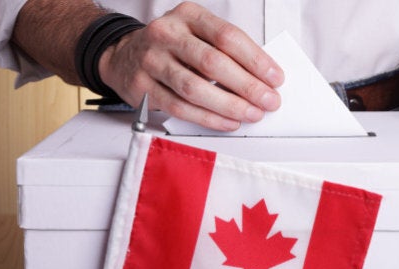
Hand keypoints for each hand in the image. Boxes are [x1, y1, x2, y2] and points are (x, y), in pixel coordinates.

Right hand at [98, 2, 283, 130]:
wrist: (123, 55)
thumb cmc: (171, 46)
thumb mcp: (197, 33)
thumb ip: (226, 50)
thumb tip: (263, 78)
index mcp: (188, 15)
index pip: (228, 36)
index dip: (256, 59)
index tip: (275, 77)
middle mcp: (167, 34)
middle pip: (213, 63)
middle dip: (247, 86)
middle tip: (269, 101)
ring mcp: (152, 60)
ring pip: (195, 88)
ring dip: (229, 105)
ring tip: (251, 114)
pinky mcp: (142, 87)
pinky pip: (180, 107)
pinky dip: (208, 118)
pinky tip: (228, 122)